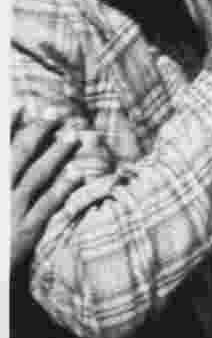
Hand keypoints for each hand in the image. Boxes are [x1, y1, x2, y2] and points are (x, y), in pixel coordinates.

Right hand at [11, 111, 84, 269]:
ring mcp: (8, 213)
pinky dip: (62, 188)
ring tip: (74, 136)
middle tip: (56, 112)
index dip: (7, 125)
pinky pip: (46, 206)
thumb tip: (9, 157)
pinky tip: (78, 173)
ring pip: (35, 176)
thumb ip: (6, 173)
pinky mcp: (23, 233)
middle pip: (18, 155)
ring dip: (56, 154)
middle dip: (37, 131)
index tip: (22, 104)